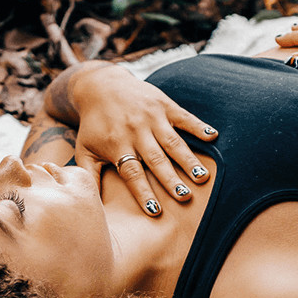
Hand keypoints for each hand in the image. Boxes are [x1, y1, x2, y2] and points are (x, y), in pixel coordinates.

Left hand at [71, 64, 215, 215]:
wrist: (100, 85)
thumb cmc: (93, 124)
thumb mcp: (85, 149)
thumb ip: (88, 176)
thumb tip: (88, 204)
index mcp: (117, 145)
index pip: (132, 173)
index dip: (143, 192)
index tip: (156, 211)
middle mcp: (135, 131)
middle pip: (156, 160)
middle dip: (171, 179)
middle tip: (185, 197)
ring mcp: (151, 117)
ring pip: (172, 142)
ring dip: (188, 160)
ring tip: (203, 177)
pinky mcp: (163, 104)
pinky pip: (183, 117)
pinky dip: (198, 126)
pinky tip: (213, 136)